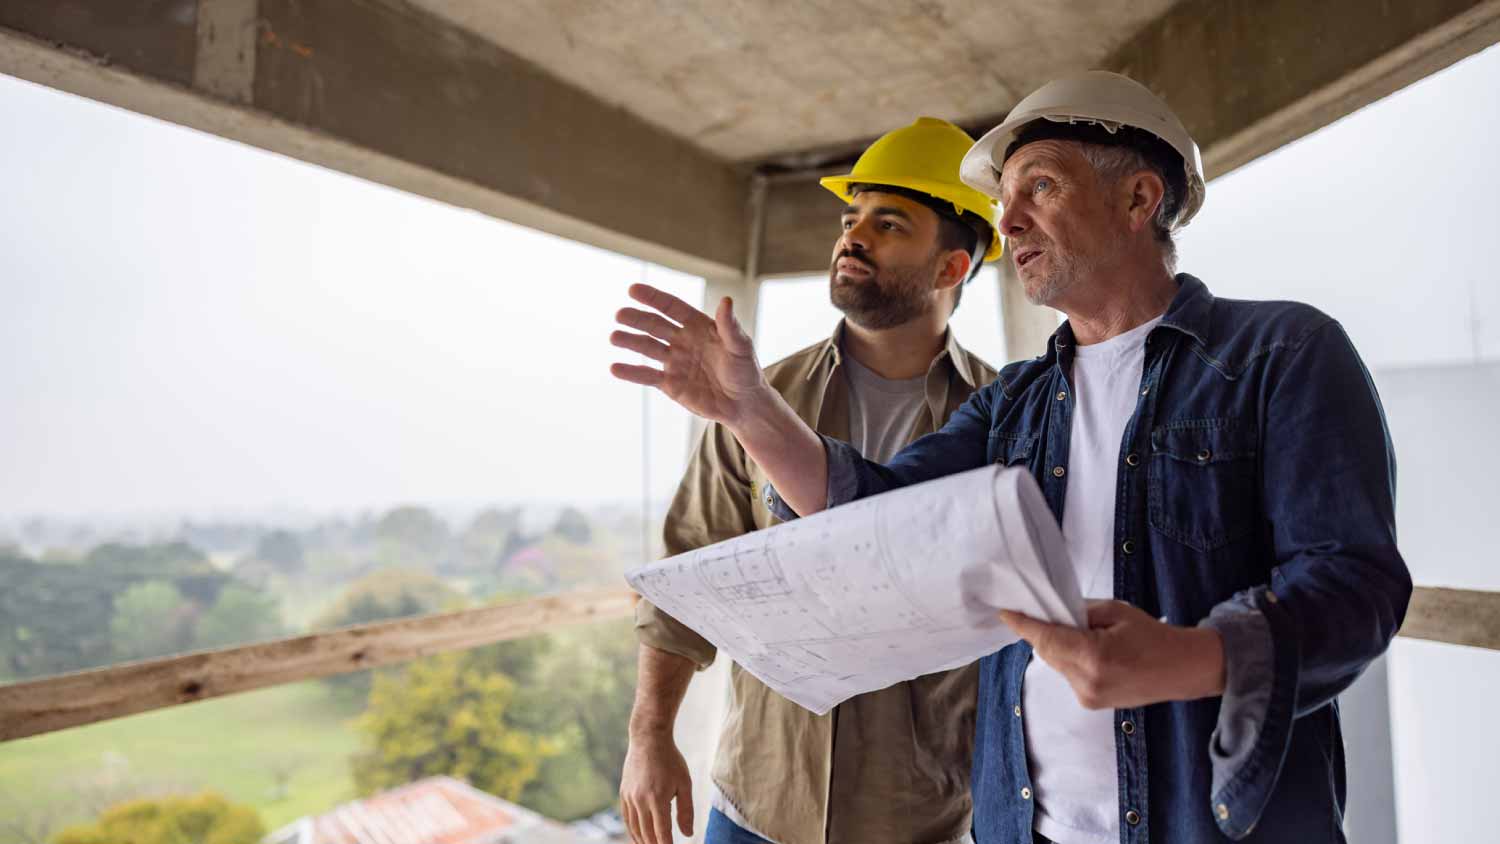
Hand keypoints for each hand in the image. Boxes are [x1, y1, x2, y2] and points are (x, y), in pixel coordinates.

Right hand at [610, 284, 770, 428]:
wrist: (744, 404)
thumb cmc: (745, 371)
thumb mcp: (741, 347)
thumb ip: (730, 326)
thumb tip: (726, 300)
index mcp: (698, 326)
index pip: (672, 307)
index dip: (653, 298)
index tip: (633, 290)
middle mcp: (682, 340)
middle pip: (655, 326)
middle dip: (637, 319)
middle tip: (620, 315)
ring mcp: (674, 361)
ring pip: (647, 348)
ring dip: (630, 341)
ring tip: (614, 337)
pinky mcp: (669, 384)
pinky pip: (647, 376)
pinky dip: (631, 372)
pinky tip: (615, 368)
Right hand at [620, 729, 693, 843]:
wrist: (648, 739)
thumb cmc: (671, 760)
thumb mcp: (684, 783)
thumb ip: (686, 810)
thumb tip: (687, 834)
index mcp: (658, 798)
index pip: (662, 832)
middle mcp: (640, 800)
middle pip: (647, 834)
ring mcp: (630, 797)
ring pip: (635, 829)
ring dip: (643, 842)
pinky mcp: (623, 793)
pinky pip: (627, 818)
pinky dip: (633, 831)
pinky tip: (640, 837)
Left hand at [1000, 600, 1225, 709]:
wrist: (1182, 670)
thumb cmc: (1153, 636)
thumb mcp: (1115, 611)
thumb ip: (1080, 612)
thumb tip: (1052, 612)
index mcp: (1092, 656)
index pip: (1045, 638)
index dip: (1022, 625)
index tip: (1004, 612)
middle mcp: (1085, 681)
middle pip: (1047, 652)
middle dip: (1041, 632)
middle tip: (1040, 611)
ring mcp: (1087, 697)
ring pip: (1056, 664)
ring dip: (1058, 646)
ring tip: (1077, 632)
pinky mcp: (1090, 704)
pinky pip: (1068, 675)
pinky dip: (1069, 660)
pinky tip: (1087, 651)